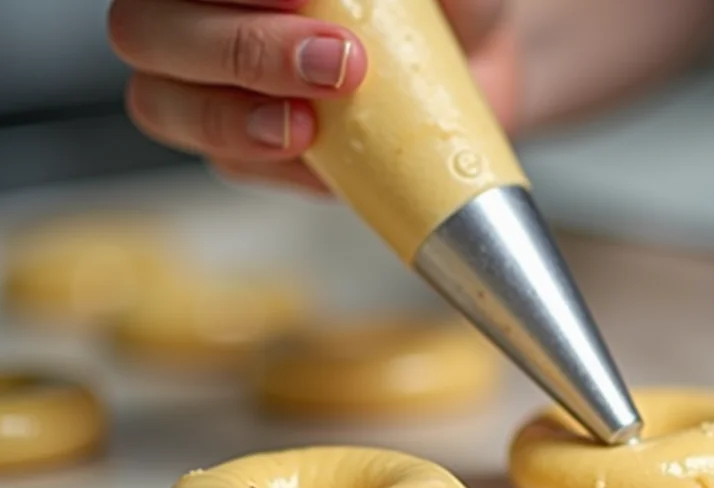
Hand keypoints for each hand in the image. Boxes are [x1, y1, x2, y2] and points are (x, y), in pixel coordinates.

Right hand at [107, 0, 519, 195]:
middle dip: (241, 47)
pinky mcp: (249, 150)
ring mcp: (216, 86)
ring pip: (161, 103)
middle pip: (146, 29)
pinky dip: (275, 163)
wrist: (484, 71)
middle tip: (337, 62)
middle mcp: (204, 14)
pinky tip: (323, 153)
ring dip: (233, 116)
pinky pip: (228, 162)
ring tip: (311, 124)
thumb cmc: (450, 4)